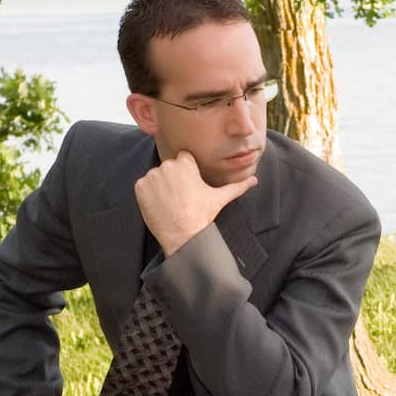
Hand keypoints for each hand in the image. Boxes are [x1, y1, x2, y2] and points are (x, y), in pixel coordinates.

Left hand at [135, 151, 256, 256]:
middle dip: (173, 180)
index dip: (187, 173)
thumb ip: (237, 186)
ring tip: (171, 203)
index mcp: (185, 163)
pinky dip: (149, 195)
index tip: (189, 186)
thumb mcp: (220, 198)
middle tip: (181, 198)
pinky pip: (143, 186)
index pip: (184, 159)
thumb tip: (255, 180)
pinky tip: (160, 206)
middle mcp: (167, 165)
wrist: (183, 235)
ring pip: (156, 177)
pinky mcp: (140, 187)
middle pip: (169, 168)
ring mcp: (152, 176)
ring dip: (161, 187)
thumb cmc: (202, 215)